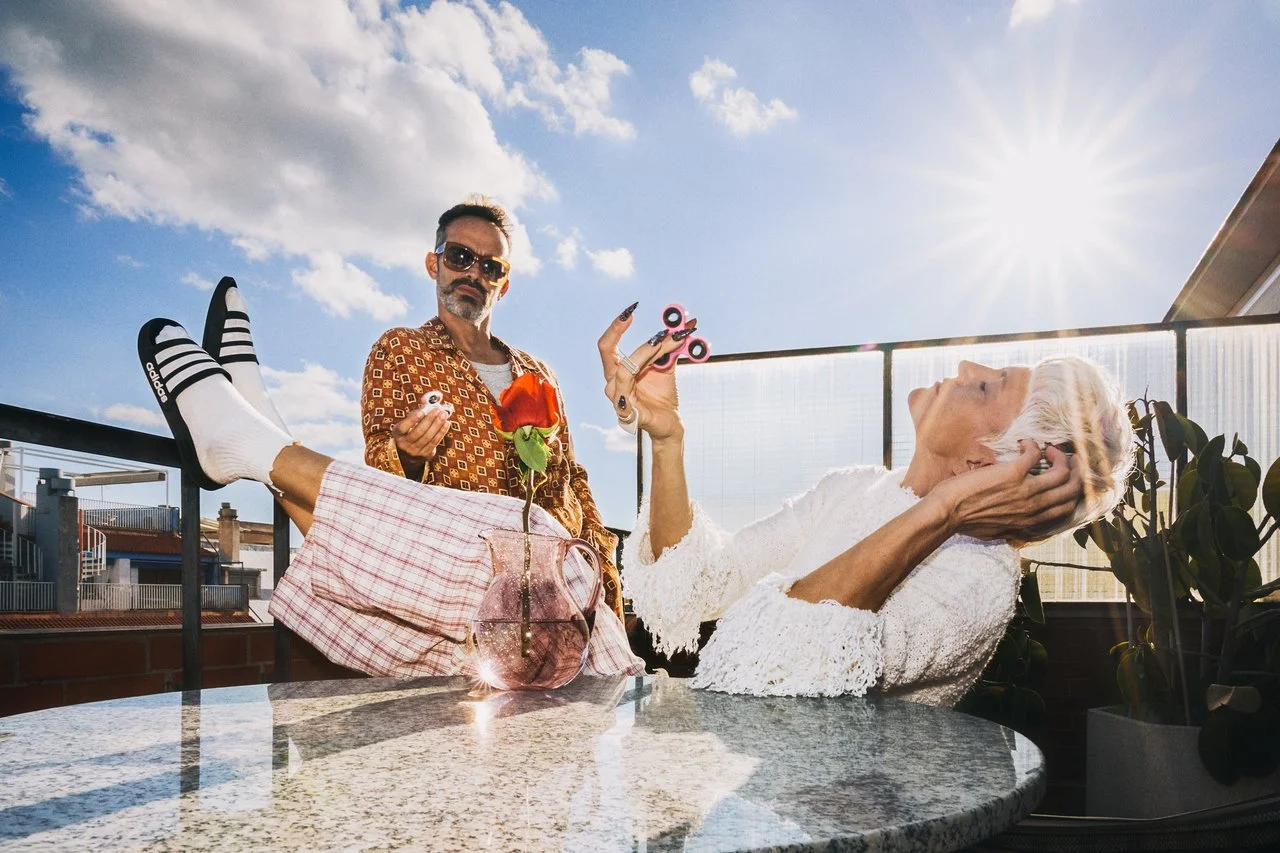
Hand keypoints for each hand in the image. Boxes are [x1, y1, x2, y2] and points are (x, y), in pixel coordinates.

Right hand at [392, 405, 451, 462]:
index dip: (412, 419)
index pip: (403, 427)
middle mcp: (404, 444)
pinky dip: (441, 432)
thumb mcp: (407, 424)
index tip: (422, 411)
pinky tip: (446, 423)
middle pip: (419, 432)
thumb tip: (428, 404)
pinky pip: (435, 442)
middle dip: (429, 420)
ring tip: (444, 415)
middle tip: (438, 410)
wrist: (408, 454)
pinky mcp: (425, 455)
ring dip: (438, 424)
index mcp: (397, 434)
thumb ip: (415, 415)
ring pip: (428, 437)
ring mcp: (415, 451)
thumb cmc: (409, 433)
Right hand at [596, 306, 695, 441]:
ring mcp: (617, 399)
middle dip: (625, 334)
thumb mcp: (666, 366)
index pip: (607, 345)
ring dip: (646, 353)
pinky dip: (645, 376)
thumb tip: (686, 323)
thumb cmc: (662, 395)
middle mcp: (612, 383)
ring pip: (625, 370)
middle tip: (660, 330)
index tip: (631, 309)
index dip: (615, 327)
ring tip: (665, 343)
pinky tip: (659, 368)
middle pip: (610, 353)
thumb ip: (670, 346)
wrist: (670, 422)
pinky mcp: (628, 413)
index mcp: (617, 370)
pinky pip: (631, 391)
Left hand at [932, 442, 1082, 542]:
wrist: (947, 513)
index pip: (1068, 507)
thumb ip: (1014, 526)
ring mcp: (1026, 490)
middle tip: (1068, 458)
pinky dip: (1033, 445)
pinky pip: (1034, 455)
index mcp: (1032, 520)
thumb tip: (1019, 524)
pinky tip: (1024, 443)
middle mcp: (1034, 506)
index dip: (1074, 490)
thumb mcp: (998, 531)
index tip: (1067, 477)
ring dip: (1059, 456)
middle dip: (1076, 470)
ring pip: (1061, 471)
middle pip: (1073, 488)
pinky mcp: (1012, 474)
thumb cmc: (967, 522)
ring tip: (1050, 449)